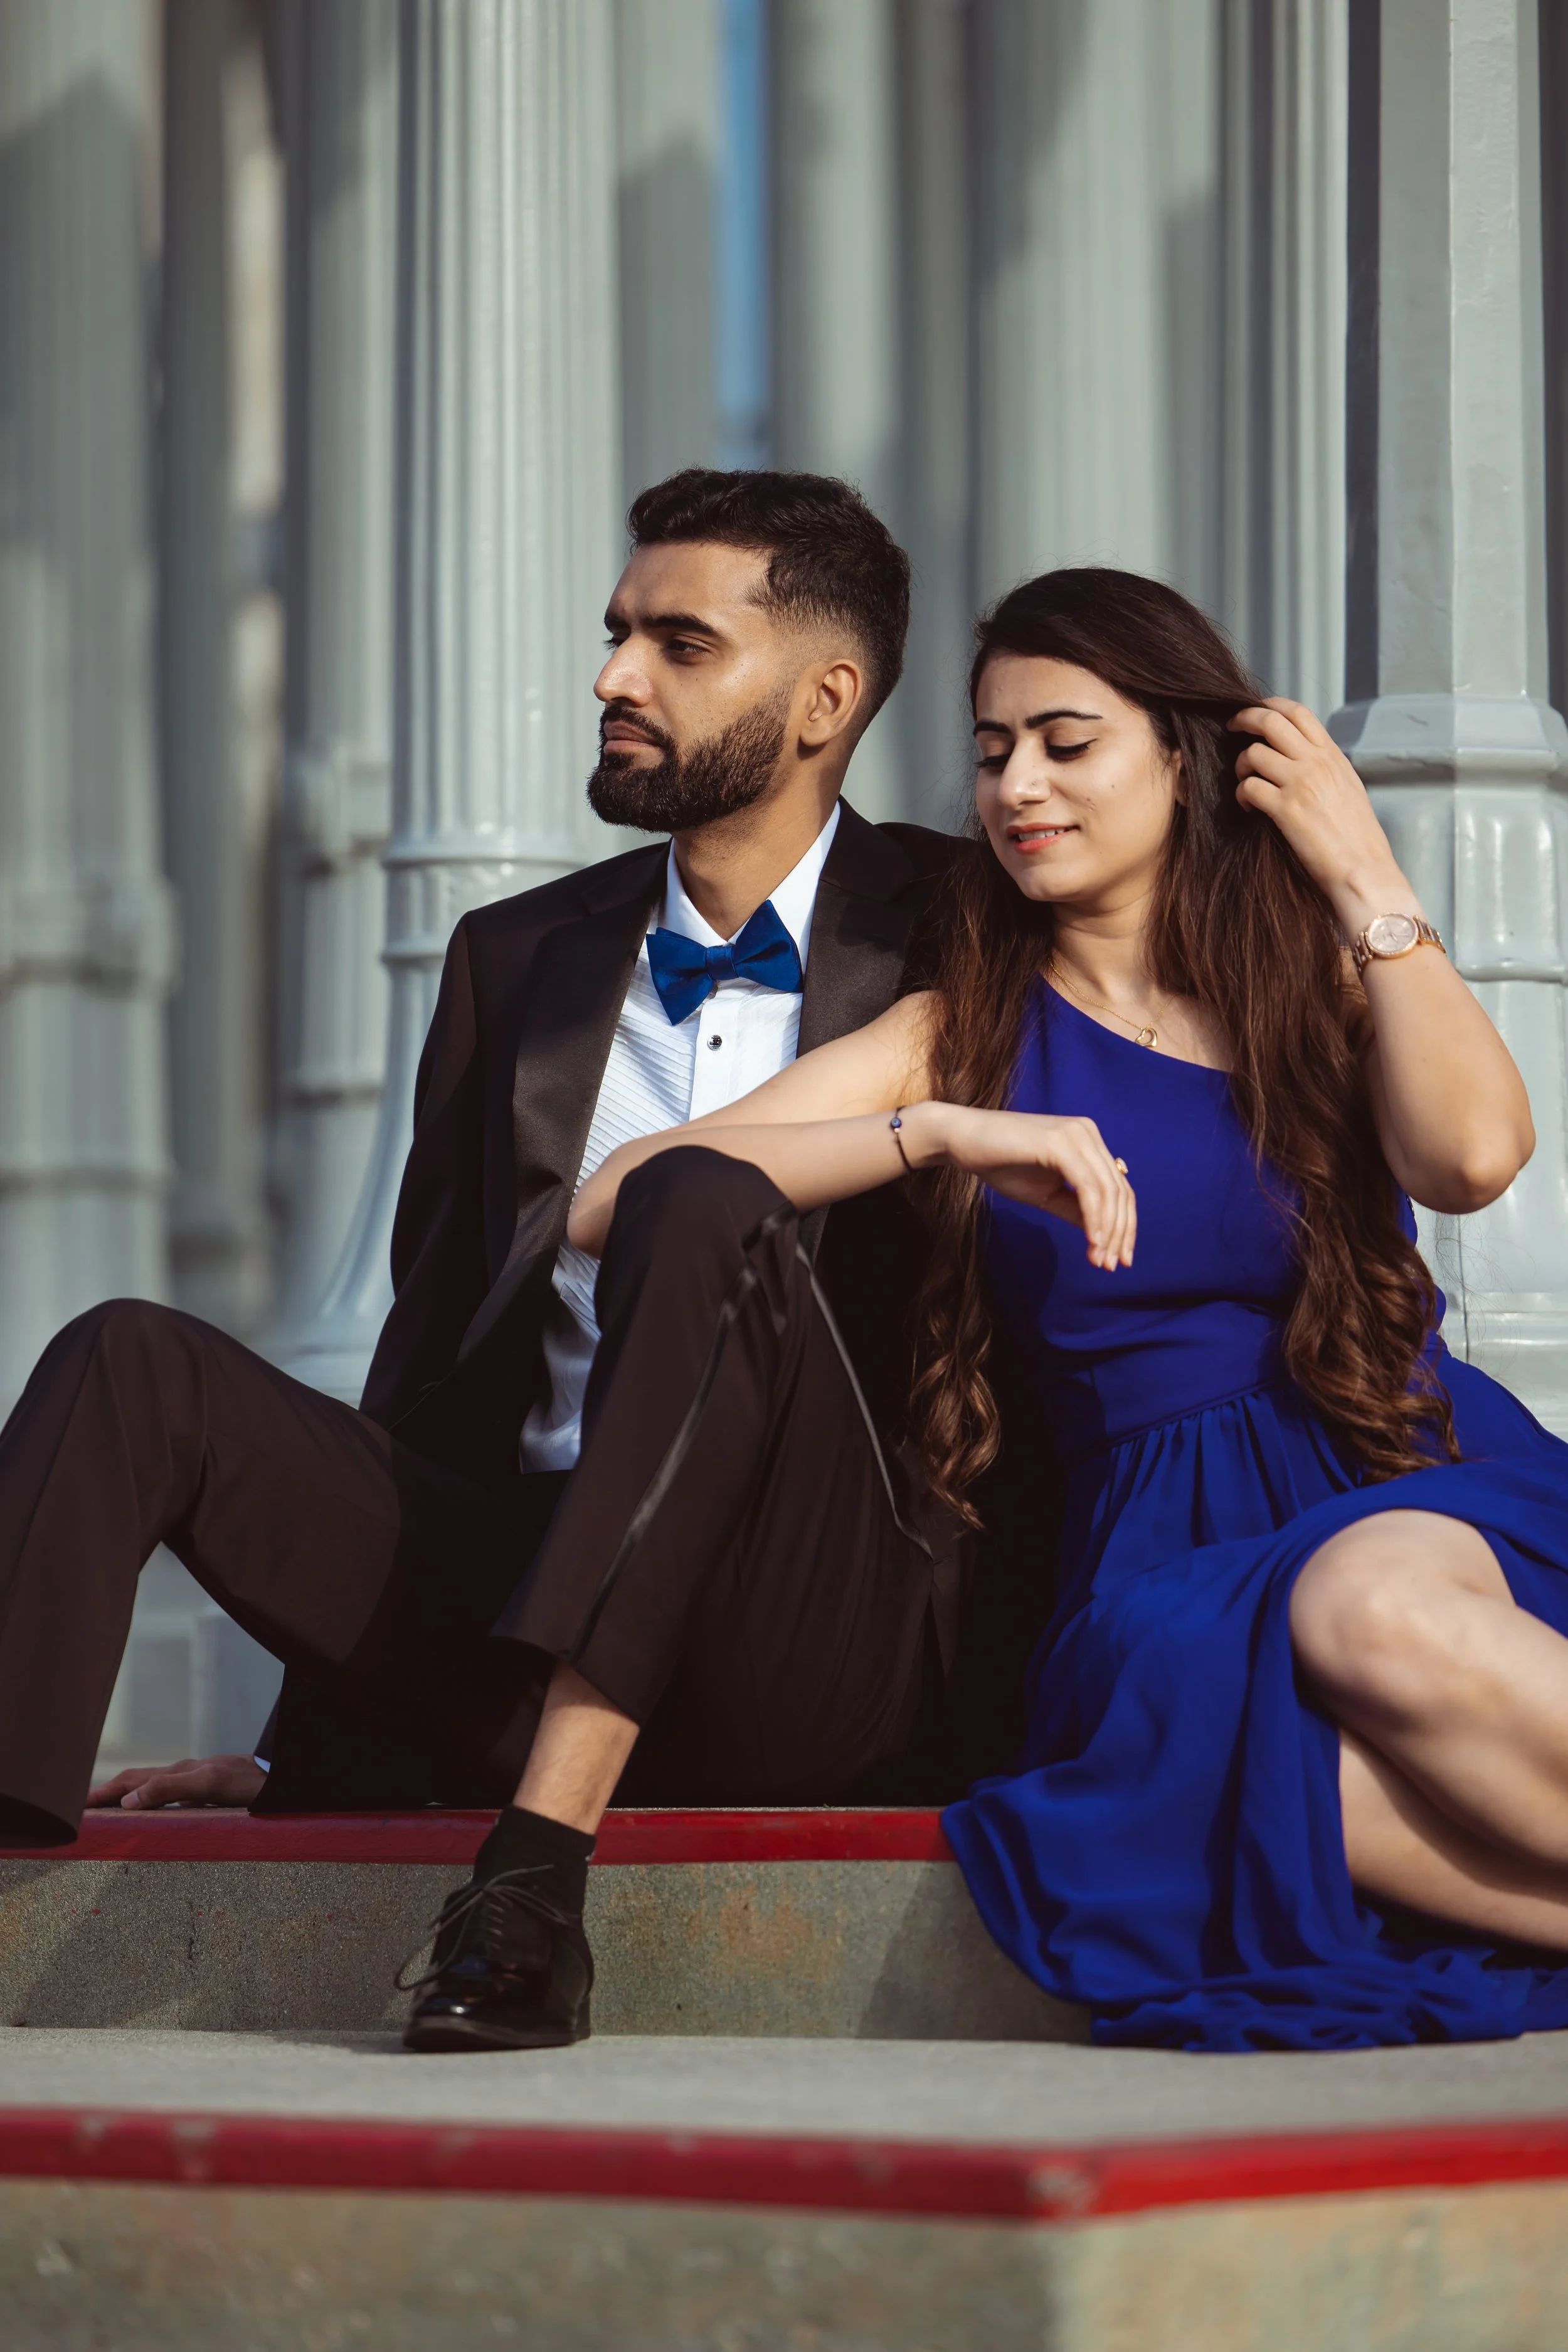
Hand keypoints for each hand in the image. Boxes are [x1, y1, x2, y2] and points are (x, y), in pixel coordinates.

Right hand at [85, 1754, 265, 1810]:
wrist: (280, 1774)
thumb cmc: (248, 1780)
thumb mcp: (209, 1783)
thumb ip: (169, 1788)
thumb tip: (129, 1802)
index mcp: (177, 1772)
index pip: (129, 1782)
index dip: (102, 1795)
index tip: (77, 1807)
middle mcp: (182, 1773)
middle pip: (135, 1781)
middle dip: (106, 1794)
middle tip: (82, 1810)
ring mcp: (194, 1780)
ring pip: (150, 1787)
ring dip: (125, 1798)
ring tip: (107, 1812)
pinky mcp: (206, 1790)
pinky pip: (166, 1796)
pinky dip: (148, 1803)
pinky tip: (149, 1813)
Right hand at [925, 1104, 1135, 1268]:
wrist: (962, 1139)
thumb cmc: (1000, 1164)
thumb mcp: (1045, 1194)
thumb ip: (1075, 1209)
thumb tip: (1102, 1235)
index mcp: (1088, 1142)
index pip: (1119, 1188)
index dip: (1124, 1226)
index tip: (1118, 1259)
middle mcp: (1087, 1133)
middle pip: (1120, 1191)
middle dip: (1120, 1233)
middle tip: (1113, 1266)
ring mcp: (1075, 1135)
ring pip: (1107, 1191)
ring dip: (1108, 1231)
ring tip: (1101, 1260)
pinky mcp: (1059, 1143)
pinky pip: (1087, 1187)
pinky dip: (1094, 1217)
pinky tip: (1092, 1241)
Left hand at [1229, 699, 1416, 933]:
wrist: (1364, 870)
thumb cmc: (1358, 838)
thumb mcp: (1348, 789)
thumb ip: (1325, 768)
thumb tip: (1303, 757)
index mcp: (1333, 756)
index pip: (1298, 712)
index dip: (1270, 705)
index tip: (1254, 711)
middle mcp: (1317, 763)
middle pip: (1270, 721)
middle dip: (1244, 720)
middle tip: (1231, 729)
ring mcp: (1301, 784)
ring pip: (1254, 753)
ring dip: (1241, 765)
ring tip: (1244, 782)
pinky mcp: (1286, 809)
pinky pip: (1249, 787)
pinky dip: (1241, 795)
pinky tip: (1247, 807)